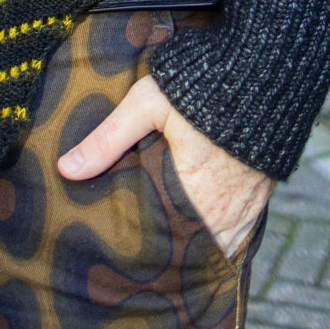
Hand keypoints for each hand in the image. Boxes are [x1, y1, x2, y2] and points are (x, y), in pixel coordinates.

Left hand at [57, 73, 274, 257]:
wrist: (262, 66)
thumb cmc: (200, 86)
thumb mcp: (147, 106)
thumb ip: (108, 139)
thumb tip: (65, 169)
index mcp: (199, 205)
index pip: (173, 251)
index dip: (155, 258)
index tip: (133, 262)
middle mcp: (230, 216)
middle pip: (198, 253)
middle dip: (176, 255)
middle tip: (149, 260)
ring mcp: (252, 207)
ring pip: (222, 244)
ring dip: (201, 245)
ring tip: (174, 246)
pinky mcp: (265, 192)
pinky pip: (243, 227)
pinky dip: (224, 229)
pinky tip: (204, 223)